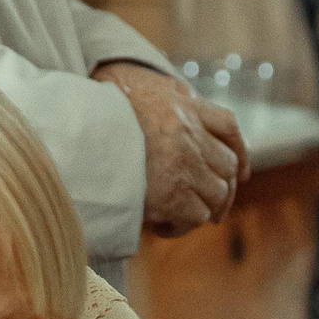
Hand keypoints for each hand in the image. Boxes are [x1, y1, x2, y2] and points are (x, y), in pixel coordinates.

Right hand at [95, 61, 247, 235]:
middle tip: (212, 207)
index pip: (228, 126)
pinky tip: (163, 226)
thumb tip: (179, 101)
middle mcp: (189, 134)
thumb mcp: (139, 92)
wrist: (77, 132)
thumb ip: (166, 97)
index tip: (241, 172)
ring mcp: (183, 164)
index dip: (239, 151)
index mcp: (183, 107)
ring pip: (216, 194)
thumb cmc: (100, 115)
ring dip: (204, 209)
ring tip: (181, 217)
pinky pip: (195, 217)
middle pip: (227, 166)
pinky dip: (183, 226)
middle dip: (222, 190)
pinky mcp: (171, 194)